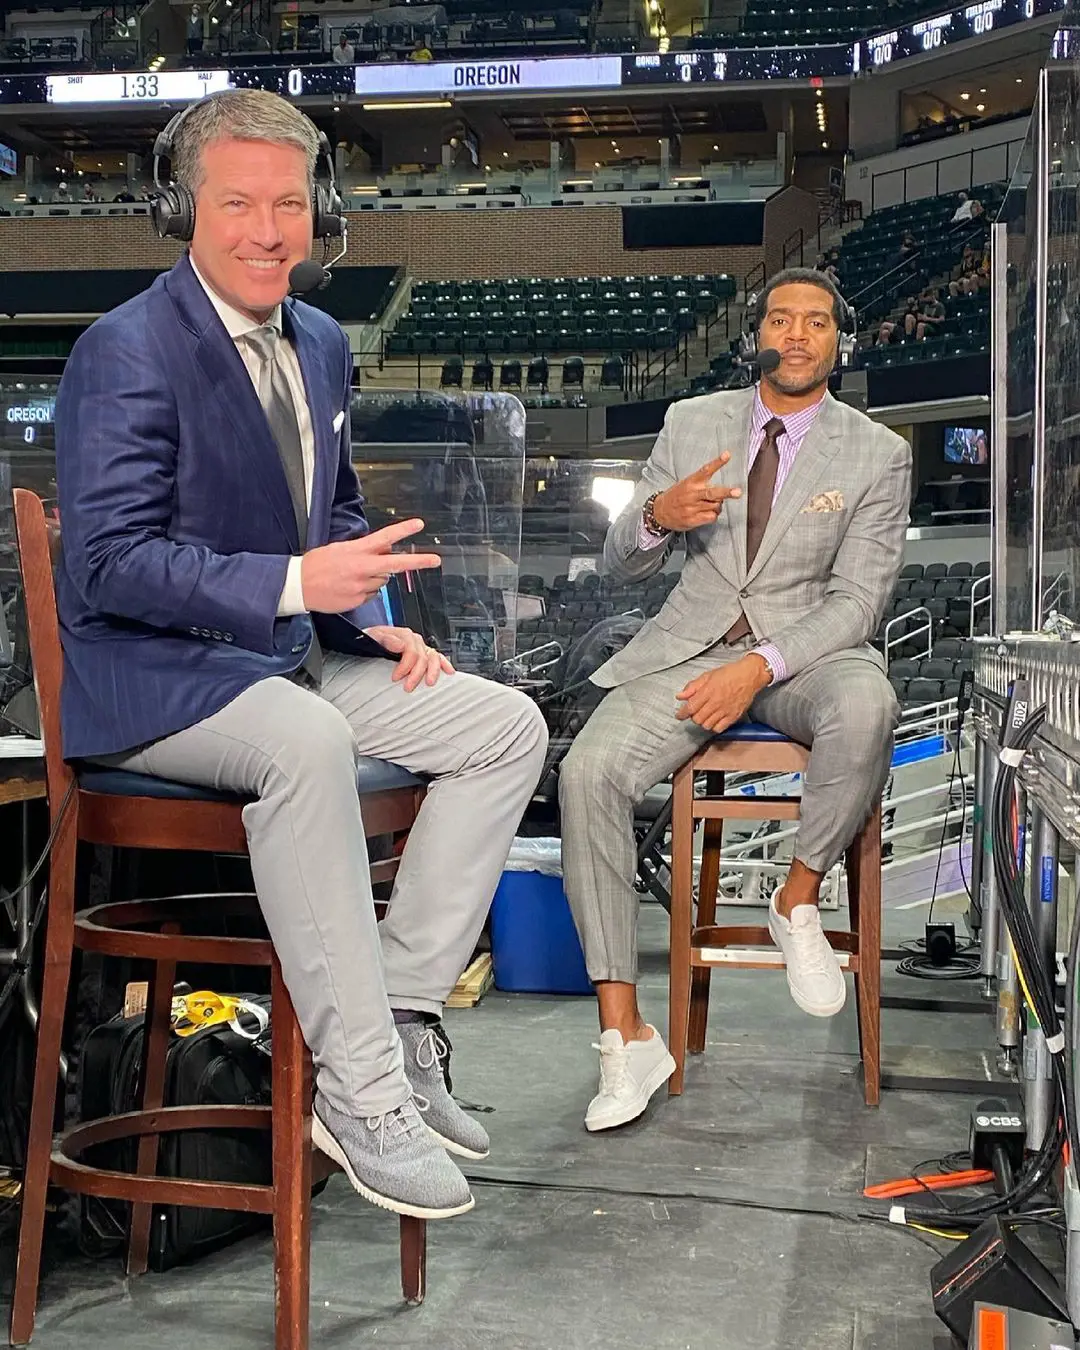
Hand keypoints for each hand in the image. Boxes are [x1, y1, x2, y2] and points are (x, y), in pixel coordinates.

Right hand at [300, 519, 440, 614]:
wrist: (299, 586)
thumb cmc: (316, 565)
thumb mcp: (340, 548)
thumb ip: (364, 549)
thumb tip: (385, 549)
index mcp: (356, 551)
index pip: (384, 537)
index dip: (403, 530)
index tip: (419, 525)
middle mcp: (362, 568)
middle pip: (396, 564)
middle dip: (418, 561)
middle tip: (435, 560)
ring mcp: (361, 586)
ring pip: (383, 581)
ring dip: (376, 577)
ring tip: (354, 576)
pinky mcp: (358, 600)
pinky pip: (372, 594)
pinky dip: (365, 590)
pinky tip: (349, 587)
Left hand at [363, 625, 453, 692]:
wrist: (368, 641)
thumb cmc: (371, 641)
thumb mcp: (373, 636)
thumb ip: (386, 639)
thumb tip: (401, 645)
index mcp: (404, 635)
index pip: (411, 651)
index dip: (405, 666)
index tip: (396, 678)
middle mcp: (414, 640)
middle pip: (423, 657)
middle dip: (416, 674)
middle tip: (408, 687)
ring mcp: (421, 646)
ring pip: (433, 657)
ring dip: (433, 671)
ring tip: (429, 683)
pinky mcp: (424, 653)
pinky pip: (438, 657)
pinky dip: (444, 664)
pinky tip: (448, 672)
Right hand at [652, 453, 741, 531]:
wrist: (659, 512)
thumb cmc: (676, 497)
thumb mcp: (686, 484)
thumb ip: (703, 485)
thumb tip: (721, 492)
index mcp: (691, 482)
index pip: (706, 470)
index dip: (717, 462)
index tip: (727, 455)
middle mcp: (693, 494)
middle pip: (713, 492)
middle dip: (726, 492)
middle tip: (737, 492)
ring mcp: (692, 508)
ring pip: (716, 506)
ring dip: (718, 505)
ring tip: (710, 504)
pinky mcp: (693, 519)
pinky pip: (711, 517)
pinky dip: (713, 515)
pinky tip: (706, 513)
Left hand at [675, 655, 771, 733]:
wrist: (749, 676)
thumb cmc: (729, 674)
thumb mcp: (707, 676)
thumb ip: (692, 687)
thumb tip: (680, 696)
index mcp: (708, 691)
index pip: (690, 708)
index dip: (682, 713)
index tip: (679, 715)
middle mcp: (716, 703)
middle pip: (697, 719)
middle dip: (693, 717)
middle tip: (695, 712)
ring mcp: (725, 711)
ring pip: (707, 725)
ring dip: (703, 722)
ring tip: (705, 715)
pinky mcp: (733, 716)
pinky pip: (719, 728)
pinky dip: (714, 726)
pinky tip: (714, 720)